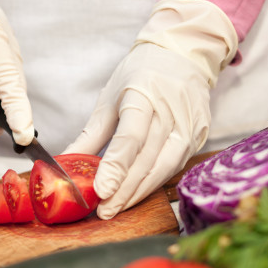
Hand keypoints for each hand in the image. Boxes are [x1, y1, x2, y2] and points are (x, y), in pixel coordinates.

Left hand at [64, 0, 237, 218]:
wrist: (183, 55)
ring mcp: (189, 125)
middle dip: (124, 190)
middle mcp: (171, 112)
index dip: (115, 168)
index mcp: (143, 95)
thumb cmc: (141, 74)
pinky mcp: (199, 135)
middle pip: (147, 159)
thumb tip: (67, 163)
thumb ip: (92, 134)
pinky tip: (138, 192)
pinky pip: (175, 165)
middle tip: (104, 211)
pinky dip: (155, 182)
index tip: (101, 192)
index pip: (130, 138)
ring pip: (164, 168)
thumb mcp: (110, 97)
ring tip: (117, 207)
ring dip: (139, 192)